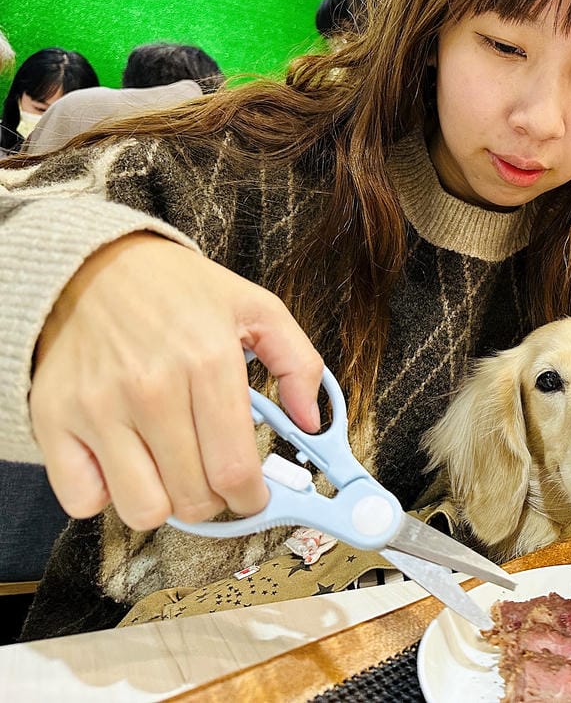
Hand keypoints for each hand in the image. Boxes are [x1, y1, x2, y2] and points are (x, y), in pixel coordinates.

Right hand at [30, 233, 322, 531]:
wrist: (94, 265)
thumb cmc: (180, 291)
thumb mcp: (256, 308)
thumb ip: (299, 363)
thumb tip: (312, 421)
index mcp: (207, 361)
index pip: (235, 469)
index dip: (253, 498)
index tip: (256, 497)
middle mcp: (151, 388)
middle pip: (193, 497)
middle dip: (216, 501)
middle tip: (217, 480)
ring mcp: (98, 407)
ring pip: (142, 509)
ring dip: (166, 504)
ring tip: (174, 472)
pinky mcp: (54, 419)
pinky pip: (83, 500)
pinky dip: (107, 495)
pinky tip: (127, 464)